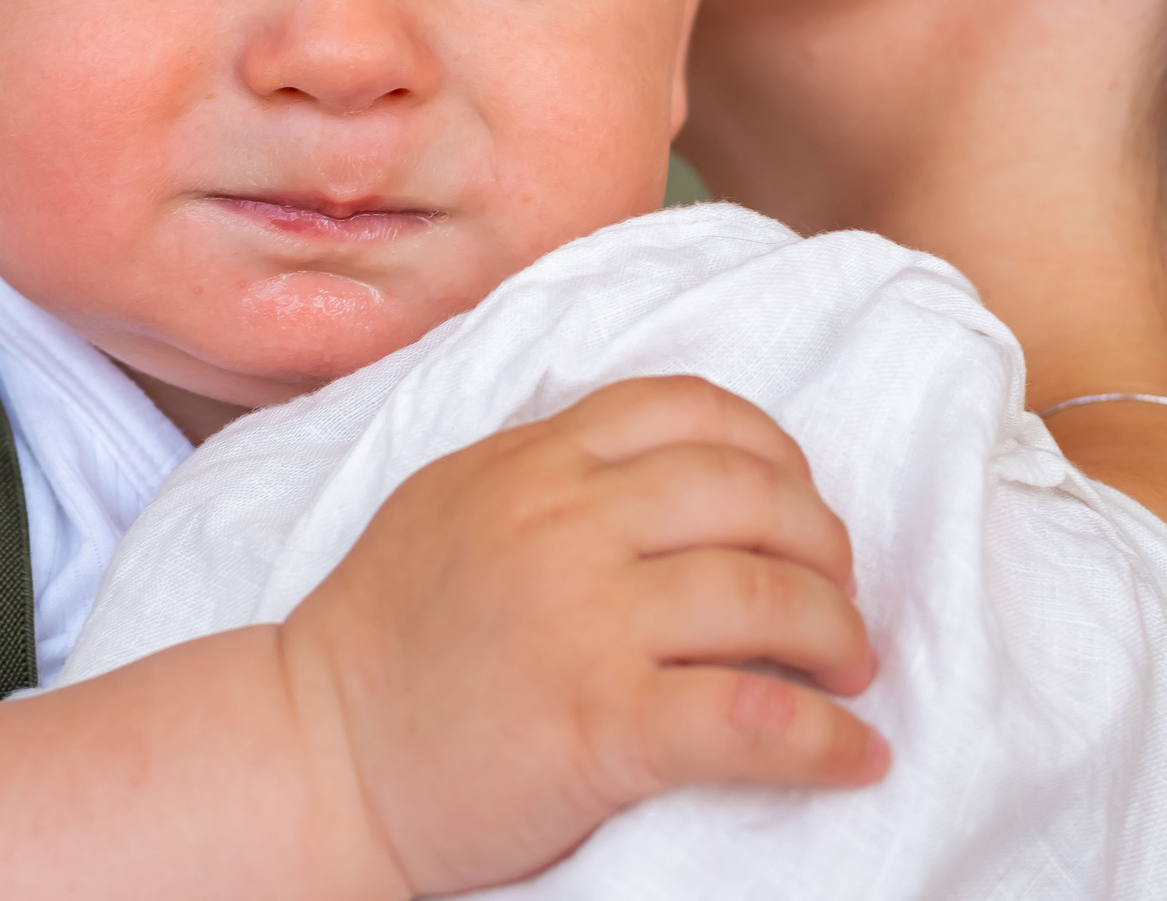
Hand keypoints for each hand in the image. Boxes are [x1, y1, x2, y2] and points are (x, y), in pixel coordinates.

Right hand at [280, 376, 887, 895]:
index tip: (796, 500)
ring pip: (769, 596)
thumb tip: (672, 472)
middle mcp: (566, 521)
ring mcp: (586, 620)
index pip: (690, 408)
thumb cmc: (382, 640)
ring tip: (850, 670)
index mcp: (534, 459)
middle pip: (752, 494)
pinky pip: (752, 720)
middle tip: (839, 594)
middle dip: (823, 543)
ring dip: (838, 635)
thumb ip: (551, 469)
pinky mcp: (601, 724)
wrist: (312, 758)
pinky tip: (855, 757)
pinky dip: (824, 740)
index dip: (772, 449)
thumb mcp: (455, 501)